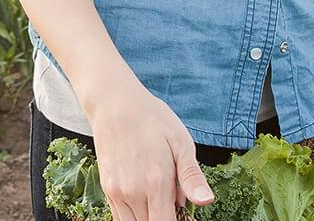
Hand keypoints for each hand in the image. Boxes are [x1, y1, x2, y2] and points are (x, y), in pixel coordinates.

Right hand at [82, 82, 213, 220]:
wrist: (114, 104)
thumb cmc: (152, 119)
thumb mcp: (181, 142)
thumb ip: (191, 177)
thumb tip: (206, 201)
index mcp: (156, 182)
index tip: (185, 215)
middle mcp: (133, 192)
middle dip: (165, 219)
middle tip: (175, 205)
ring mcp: (117, 191)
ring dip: (149, 219)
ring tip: (160, 200)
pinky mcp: (106, 188)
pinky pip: (120, 217)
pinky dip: (134, 216)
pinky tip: (145, 200)